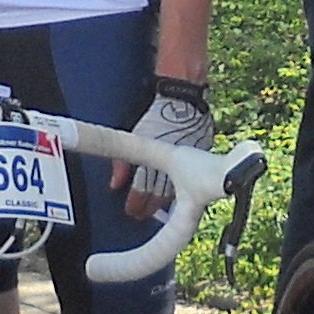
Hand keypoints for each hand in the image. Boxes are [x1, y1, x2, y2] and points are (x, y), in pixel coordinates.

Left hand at [119, 78, 209, 214]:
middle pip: (158, 194)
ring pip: (175, 190)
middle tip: (141, 216)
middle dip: (148, 207)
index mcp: (152, 158)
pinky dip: (182, 191)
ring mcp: (187, 162)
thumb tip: (114, 184)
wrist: (183, 98)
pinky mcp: (199, 158)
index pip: (142, 187)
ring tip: (158, 212)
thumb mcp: (136, 134)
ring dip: (164, 203)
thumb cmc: (156, 115)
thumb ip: (122, 161)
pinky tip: (179, 199)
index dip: (135, 201)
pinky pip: (190, 181)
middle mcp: (170, 164)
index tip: (131, 210)